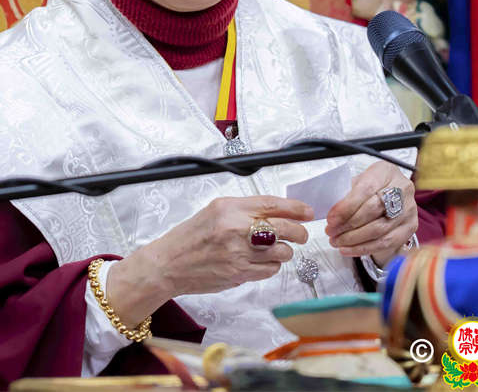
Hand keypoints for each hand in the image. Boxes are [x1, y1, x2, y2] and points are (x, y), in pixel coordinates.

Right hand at [105, 196, 312, 322]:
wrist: (169, 264)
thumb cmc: (191, 237)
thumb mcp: (215, 211)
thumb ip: (245, 210)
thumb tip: (279, 212)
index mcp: (229, 208)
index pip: (272, 204)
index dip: (296, 208)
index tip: (308, 212)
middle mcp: (235, 228)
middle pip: (284, 228)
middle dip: (299, 232)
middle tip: (300, 234)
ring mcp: (238, 252)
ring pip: (281, 252)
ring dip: (284, 251)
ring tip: (275, 249)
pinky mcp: (239, 273)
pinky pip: (270, 270)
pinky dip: (272, 266)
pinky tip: (262, 262)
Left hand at [326, 162, 416, 265]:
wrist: (393, 193)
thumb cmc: (372, 186)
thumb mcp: (359, 182)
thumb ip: (347, 194)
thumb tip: (332, 213)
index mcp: (386, 172)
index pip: (365, 190)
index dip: (346, 207)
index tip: (331, 219)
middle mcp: (402, 189)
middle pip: (372, 211)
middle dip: (348, 224)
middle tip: (331, 232)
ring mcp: (409, 209)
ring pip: (379, 230)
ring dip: (354, 239)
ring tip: (337, 242)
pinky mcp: (410, 227)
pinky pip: (386, 242)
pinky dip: (364, 248)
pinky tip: (349, 249)